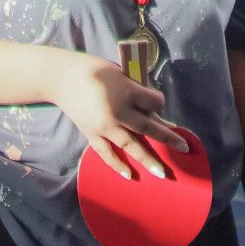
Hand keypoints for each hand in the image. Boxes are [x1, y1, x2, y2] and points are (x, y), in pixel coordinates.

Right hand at [51, 52, 191, 180]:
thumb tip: (153, 107)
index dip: (158, 102)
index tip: (157, 103)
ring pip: (131, 145)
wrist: (60, 78)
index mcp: (126, 91)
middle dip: (168, 138)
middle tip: (184, 149)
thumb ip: (136, 89)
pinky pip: (107, 153)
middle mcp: (117, 111)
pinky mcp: (91, 134)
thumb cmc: (92, 70)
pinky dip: (118, 165)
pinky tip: (131, 176)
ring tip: (162, 173)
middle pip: (148, 127)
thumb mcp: (119, 72)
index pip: (154, 102)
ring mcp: (104, 126)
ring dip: (148, 159)